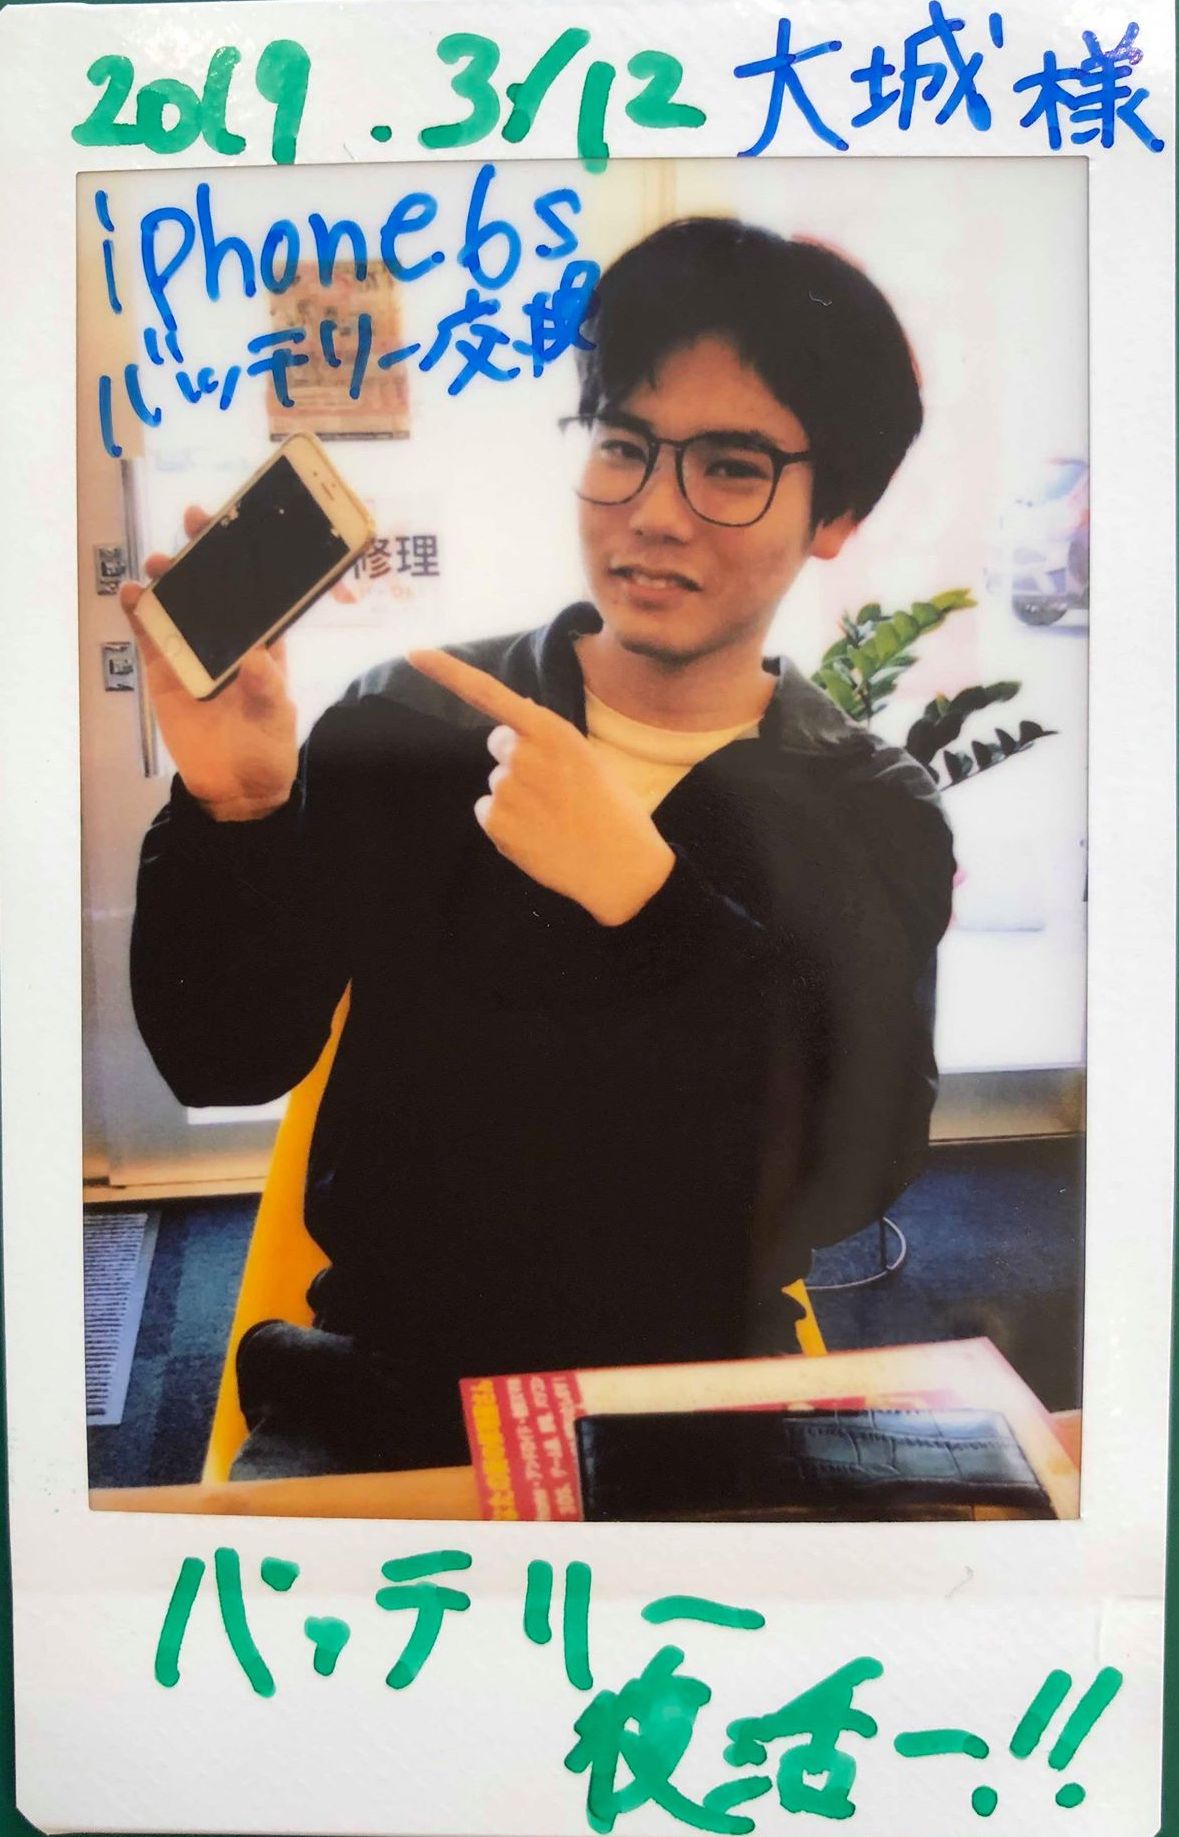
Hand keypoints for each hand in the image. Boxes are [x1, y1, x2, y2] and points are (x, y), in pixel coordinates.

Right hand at [120, 506, 297, 821]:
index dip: (248, 558)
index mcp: (265, 642)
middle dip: (203, 553)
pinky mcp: (165, 672)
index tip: (239, 527)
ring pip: (179, 606)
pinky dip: (139, 615)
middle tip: (193, 521)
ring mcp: (194, 652)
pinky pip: (150, 637)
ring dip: (169, 580)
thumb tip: (257, 658)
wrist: (234, 790)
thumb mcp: (276, 719)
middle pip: (215, 588)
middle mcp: (228, 639)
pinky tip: (131, 593)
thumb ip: (267, 689)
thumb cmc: (267, 748)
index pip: (258, 592)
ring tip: (159, 562)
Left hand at [408, 649, 675, 925]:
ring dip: (516, 798)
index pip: (489, 692)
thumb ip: (550, 736)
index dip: (447, 672)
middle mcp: (524, 753)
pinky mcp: (496, 822)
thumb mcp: (589, 758)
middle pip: (499, 744)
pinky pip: (488, 812)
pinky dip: (506, 825)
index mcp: (552, 730)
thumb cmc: (613, 811)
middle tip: (554, 789)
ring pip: (497, 783)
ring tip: (554, 818)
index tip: (414, 654)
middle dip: (517, 760)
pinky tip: (538, 836)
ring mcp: (507, 788)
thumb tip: (521, 707)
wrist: (621, 867)